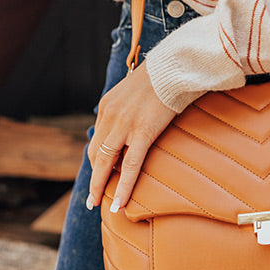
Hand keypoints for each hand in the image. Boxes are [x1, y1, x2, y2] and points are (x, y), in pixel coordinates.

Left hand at [86, 61, 175, 211]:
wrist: (176, 65)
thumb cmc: (164, 75)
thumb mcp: (137, 89)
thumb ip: (130, 107)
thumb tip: (136, 119)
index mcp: (107, 104)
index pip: (97, 138)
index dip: (98, 159)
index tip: (101, 173)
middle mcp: (110, 115)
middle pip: (95, 153)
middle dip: (94, 176)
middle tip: (93, 196)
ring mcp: (124, 124)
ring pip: (105, 163)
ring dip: (100, 186)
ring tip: (98, 203)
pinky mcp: (142, 132)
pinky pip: (130, 166)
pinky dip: (123, 187)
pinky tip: (119, 203)